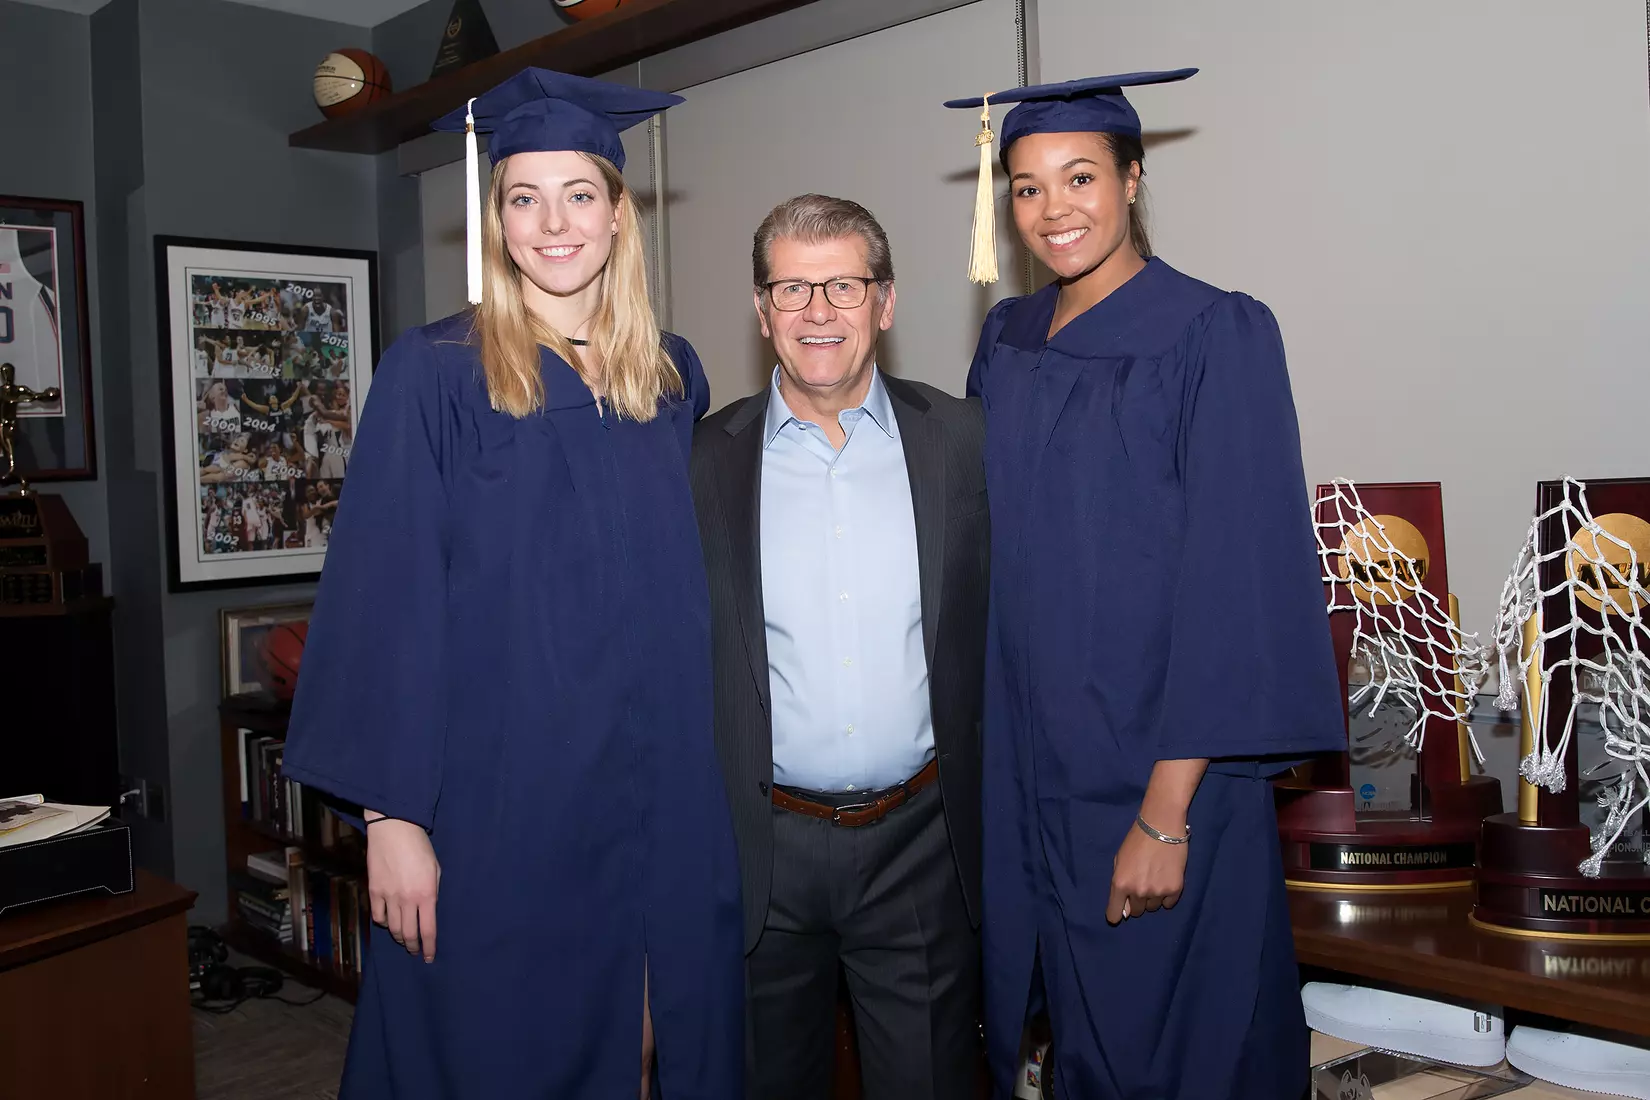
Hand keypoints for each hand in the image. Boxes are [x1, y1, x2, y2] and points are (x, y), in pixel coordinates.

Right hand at [365, 814, 440, 960]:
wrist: (394, 829)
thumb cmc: (420, 847)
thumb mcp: (435, 869)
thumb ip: (432, 892)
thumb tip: (428, 911)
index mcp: (427, 895)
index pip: (428, 930)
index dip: (429, 947)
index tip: (429, 957)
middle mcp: (407, 900)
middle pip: (409, 934)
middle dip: (413, 947)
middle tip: (415, 951)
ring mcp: (388, 897)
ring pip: (393, 929)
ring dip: (399, 937)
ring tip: (404, 939)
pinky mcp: (373, 891)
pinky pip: (378, 916)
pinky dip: (384, 923)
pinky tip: (389, 922)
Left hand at [1106, 816, 1187, 924]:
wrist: (1161, 826)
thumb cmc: (1136, 840)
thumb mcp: (1119, 860)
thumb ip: (1119, 884)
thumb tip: (1125, 908)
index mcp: (1120, 884)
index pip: (1114, 915)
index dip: (1116, 914)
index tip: (1120, 911)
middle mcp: (1138, 892)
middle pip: (1136, 912)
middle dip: (1136, 902)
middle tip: (1142, 884)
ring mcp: (1157, 892)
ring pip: (1153, 907)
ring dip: (1152, 898)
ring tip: (1155, 878)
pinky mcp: (1175, 889)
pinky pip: (1169, 903)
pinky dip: (1166, 896)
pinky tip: (1166, 880)